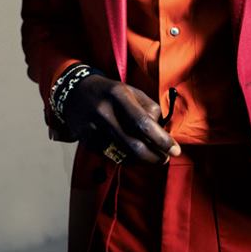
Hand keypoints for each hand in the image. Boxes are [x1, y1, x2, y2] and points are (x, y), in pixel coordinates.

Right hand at [63, 75, 181, 163]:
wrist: (75, 92)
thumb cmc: (111, 92)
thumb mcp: (131, 90)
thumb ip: (149, 108)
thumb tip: (163, 130)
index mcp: (119, 95)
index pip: (143, 123)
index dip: (161, 140)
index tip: (175, 150)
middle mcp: (105, 112)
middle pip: (133, 144)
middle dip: (154, 157)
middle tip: (165, 158)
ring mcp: (93, 128)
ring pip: (123, 154)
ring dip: (142, 160)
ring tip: (153, 157)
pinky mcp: (87, 141)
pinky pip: (112, 156)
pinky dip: (127, 159)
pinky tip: (134, 154)